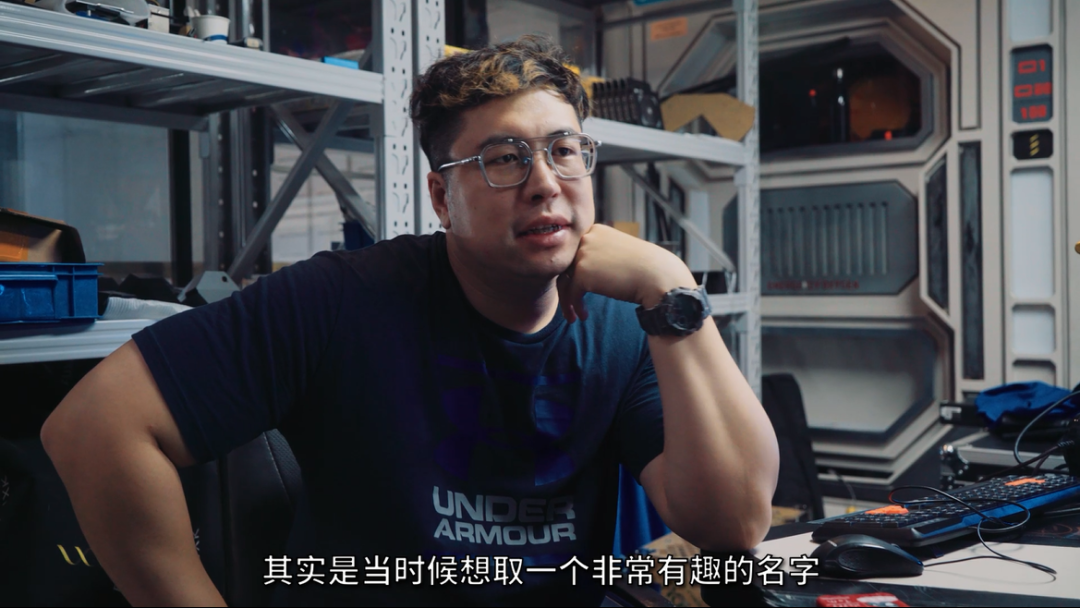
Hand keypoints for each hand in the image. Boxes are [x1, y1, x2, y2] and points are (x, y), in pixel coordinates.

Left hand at [556, 224, 695, 321]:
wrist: (658, 277)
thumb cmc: (644, 269)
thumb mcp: (619, 253)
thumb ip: (600, 255)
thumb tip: (583, 272)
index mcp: (596, 231)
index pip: (575, 252)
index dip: (574, 272)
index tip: (579, 289)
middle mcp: (587, 238)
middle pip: (567, 266)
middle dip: (568, 288)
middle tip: (572, 306)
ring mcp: (583, 254)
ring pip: (565, 281)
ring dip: (568, 300)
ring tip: (573, 317)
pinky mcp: (583, 272)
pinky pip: (571, 293)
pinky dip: (575, 307)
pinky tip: (583, 316)